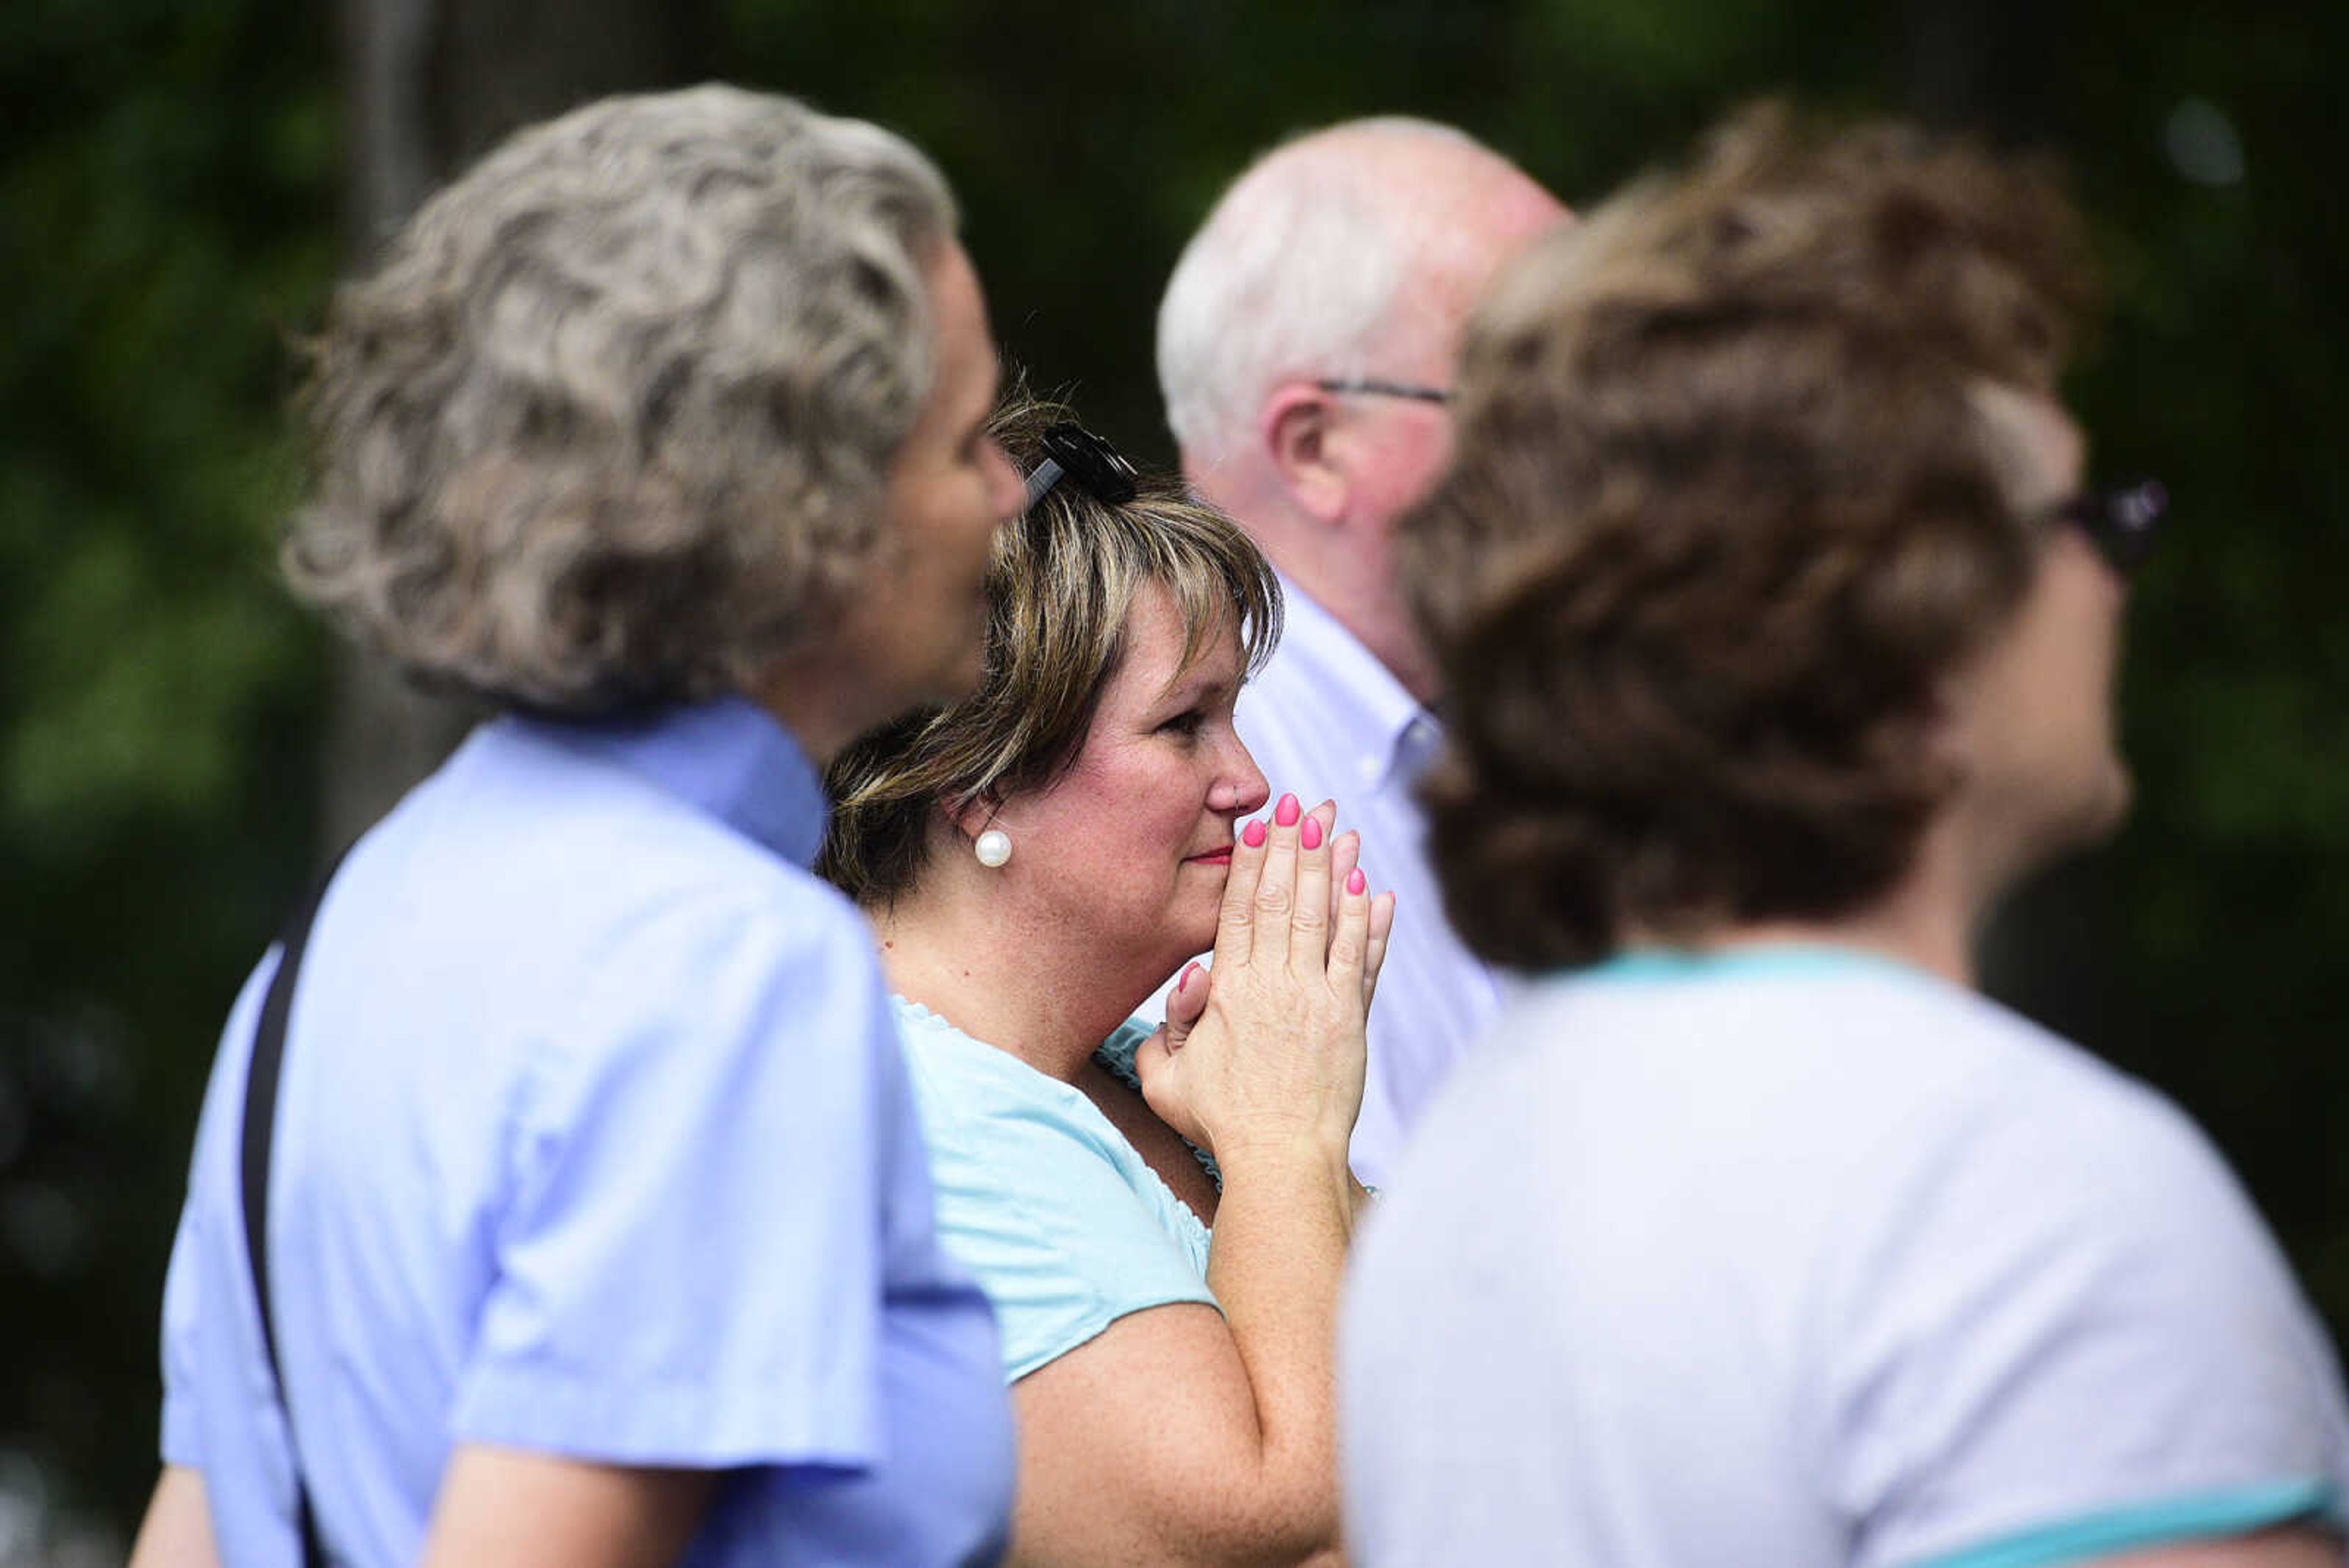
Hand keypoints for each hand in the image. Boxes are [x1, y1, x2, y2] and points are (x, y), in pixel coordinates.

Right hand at [1136, 795, 1392, 1164]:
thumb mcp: (1166, 1080)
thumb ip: (1166, 1030)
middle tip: (1302, 802)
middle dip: (1294, 845)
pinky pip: (1363, 959)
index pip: (1240, 911)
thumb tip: (1192, 981)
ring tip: (1338, 826)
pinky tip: (1373, 889)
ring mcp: (1318, 998)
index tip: (1259, 824)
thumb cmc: (1222, 1125)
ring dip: (1333, 868)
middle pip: (1285, 899)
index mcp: (1228, 992)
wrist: (1283, 1159)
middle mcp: (1275, 984)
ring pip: (1326, 918)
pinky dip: (1370, 922)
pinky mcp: (1351, 1019)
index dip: (1251, 863)